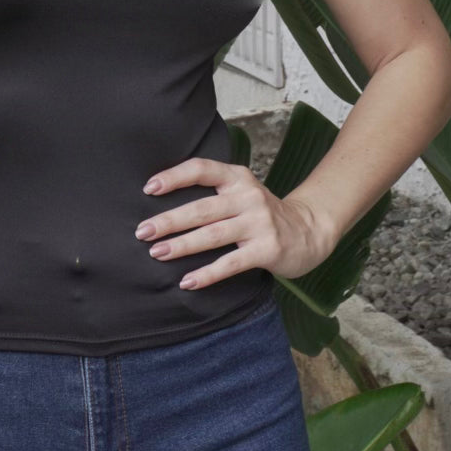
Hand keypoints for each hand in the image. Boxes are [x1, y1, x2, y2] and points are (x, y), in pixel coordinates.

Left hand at [134, 158, 337, 288]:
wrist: (309, 231)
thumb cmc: (262, 213)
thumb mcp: (242, 191)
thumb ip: (213, 191)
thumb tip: (163, 201)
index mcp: (238, 177)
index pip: (202, 169)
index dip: (174, 176)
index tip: (148, 188)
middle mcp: (248, 196)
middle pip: (202, 207)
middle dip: (169, 220)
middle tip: (142, 231)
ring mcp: (259, 223)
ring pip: (213, 234)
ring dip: (182, 245)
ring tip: (157, 253)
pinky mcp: (267, 249)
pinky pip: (231, 263)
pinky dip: (207, 273)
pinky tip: (187, 281)